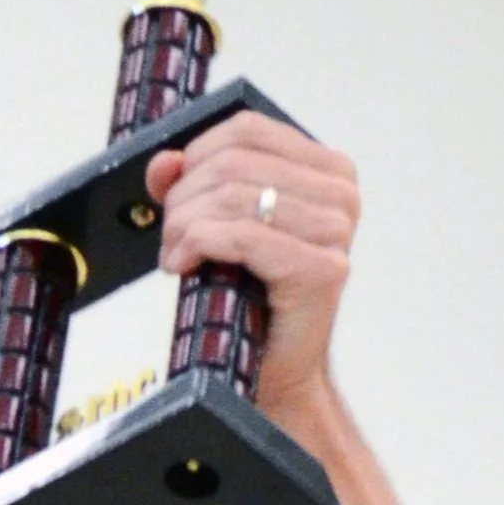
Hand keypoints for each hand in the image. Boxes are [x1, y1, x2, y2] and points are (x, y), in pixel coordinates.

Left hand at [146, 109, 358, 416]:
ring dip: (184, 224)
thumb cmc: (253, 303)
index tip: (172, 193)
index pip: (247, 131)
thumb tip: (162, 162)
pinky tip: (181, 266)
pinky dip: (197, 244)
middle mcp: (340, 194)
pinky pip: (240, 235)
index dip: (195, 154)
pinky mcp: (320, 268)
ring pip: (231, 195)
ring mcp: (336, 231)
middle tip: (168, 235)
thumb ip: (195, 186)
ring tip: (173, 254)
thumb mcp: (221, 230)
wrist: (278, 373)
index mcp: (327, 170)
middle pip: (234, 161)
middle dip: (184, 197)